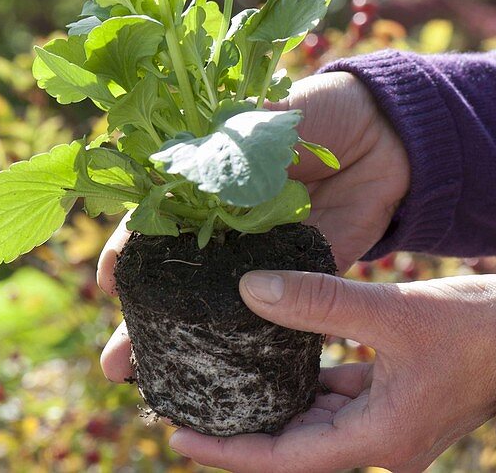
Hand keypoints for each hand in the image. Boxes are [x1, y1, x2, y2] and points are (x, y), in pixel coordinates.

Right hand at [97, 71, 410, 381]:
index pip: (152, 221)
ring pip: (213, 307)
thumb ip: (231, 141)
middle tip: (115, 364)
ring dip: (184, 346)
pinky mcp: (301, 277)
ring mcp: (261, 256)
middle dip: (141, 323)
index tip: (108, 281)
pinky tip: (223, 376)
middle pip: (173, 278)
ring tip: (150, 383)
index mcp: (206, 183)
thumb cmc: (319, 112)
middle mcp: (225, 227)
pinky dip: (245, 345)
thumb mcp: (267, 117)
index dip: (126, 251)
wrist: (386, 136)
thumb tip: (190, 153)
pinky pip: (270, 315)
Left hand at [169, 270, 495, 472]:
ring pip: (313, 418)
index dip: (229, 450)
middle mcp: (379, 442)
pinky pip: (337, 395)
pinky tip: (274, 353)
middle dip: (242, 426)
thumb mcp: (393, 312)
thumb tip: (251, 289)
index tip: (178, 435)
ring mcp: (387, 421)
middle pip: (293, 444)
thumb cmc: (478, 331)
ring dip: (272, 402)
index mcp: (378, 439)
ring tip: (219, 376)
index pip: (286, 458)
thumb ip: (321, 302)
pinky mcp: (395, 397)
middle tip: (187, 400)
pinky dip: (305, 380)